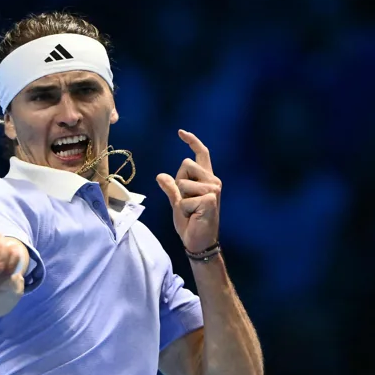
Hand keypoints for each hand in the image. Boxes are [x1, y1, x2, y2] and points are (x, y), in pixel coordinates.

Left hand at [156, 129, 220, 254]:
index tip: (180, 132)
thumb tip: (160, 176)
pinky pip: (184, 198)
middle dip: (179, 182)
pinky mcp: (210, 199)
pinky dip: (183, 209)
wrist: (199, 242)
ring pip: (182, 181)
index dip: (192, 141)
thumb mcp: (177, 204)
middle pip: (185, 164)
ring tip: (190, 211)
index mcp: (207, 179)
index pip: (201, 154)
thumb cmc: (190, 223)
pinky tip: (193, 216)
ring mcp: (214, 189)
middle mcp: (213, 181)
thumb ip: (171, 189)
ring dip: (180, 199)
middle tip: (186, 203)